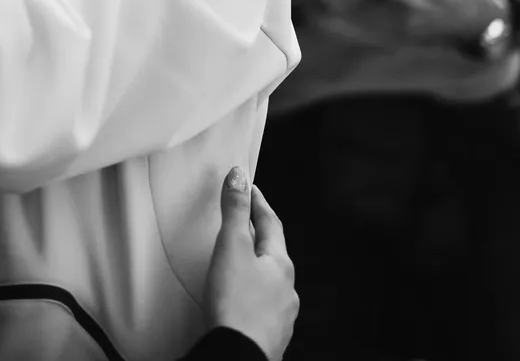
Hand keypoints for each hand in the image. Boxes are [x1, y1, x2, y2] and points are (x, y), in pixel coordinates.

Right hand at [205, 166, 296, 359]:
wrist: (239, 355)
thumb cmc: (236, 305)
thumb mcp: (231, 248)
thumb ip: (234, 211)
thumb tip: (239, 176)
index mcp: (280, 265)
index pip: (271, 223)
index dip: (257, 203)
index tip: (249, 188)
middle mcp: (287, 290)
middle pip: (273, 254)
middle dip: (259, 237)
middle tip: (244, 224)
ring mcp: (281, 315)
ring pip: (270, 284)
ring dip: (257, 271)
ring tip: (240, 266)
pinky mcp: (269, 336)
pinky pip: (263, 309)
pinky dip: (253, 299)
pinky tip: (241, 304)